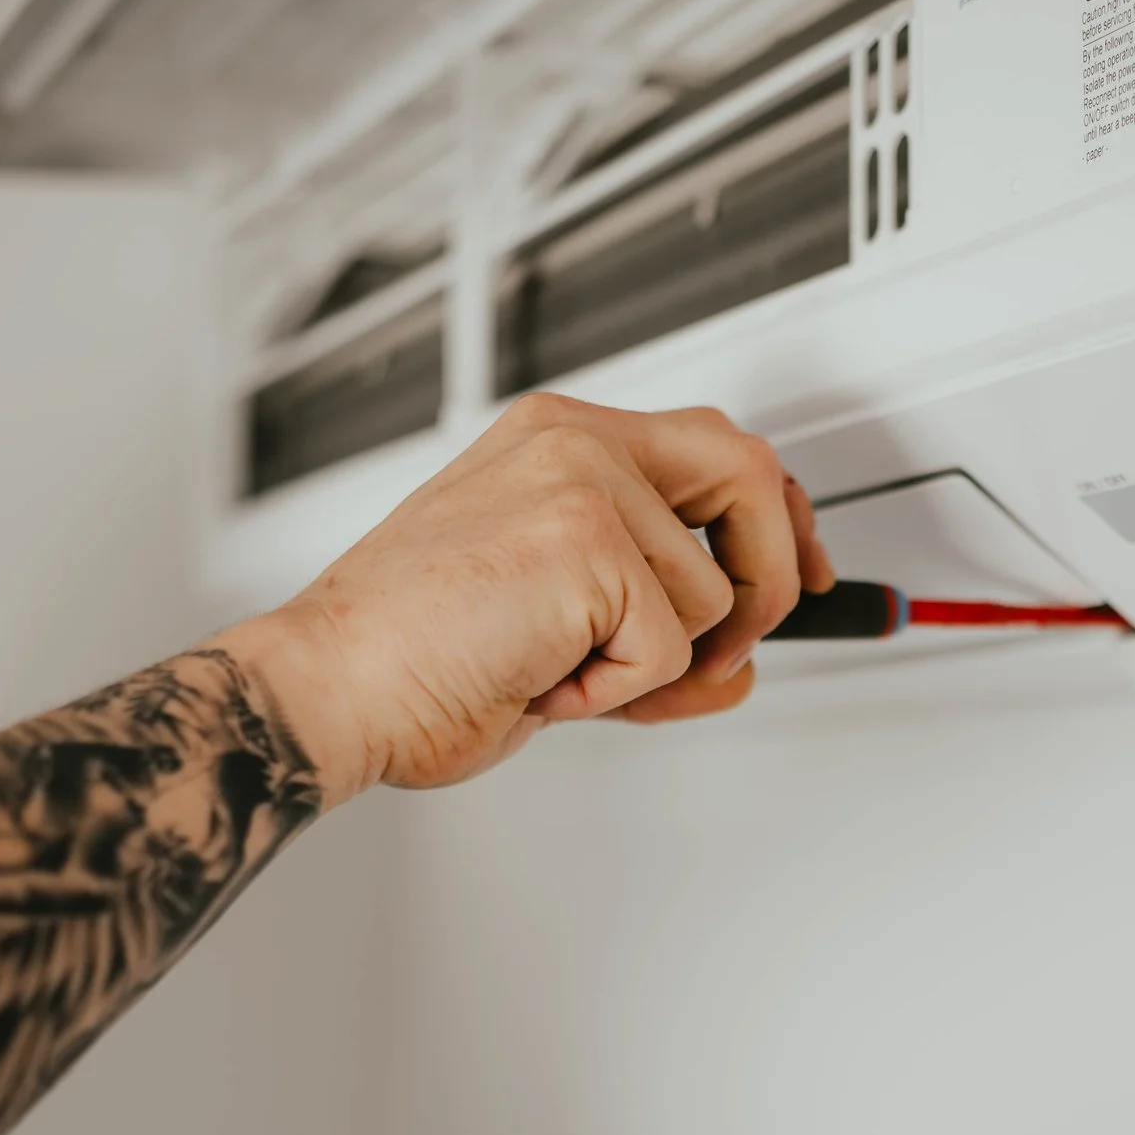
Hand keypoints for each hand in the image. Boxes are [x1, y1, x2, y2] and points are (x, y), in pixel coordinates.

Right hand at [241, 394, 838, 797]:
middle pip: (750, 472)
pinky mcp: (587, 540)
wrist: (329, 687)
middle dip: (775, 574)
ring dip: (652, 667)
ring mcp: (581, 482)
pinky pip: (673, 646)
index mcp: (557, 440)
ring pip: (713, 593)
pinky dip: (619, 694)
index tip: (805, 576)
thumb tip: (742, 663)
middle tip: (732, 647)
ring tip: (558, 669)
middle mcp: (571, 441)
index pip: (716, 449)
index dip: (777, 518)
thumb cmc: (411, 660)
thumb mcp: (561, 629)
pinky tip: (541, 679)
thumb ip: (655, 627)